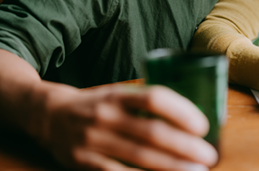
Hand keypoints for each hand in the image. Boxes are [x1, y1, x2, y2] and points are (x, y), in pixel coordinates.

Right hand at [39, 84, 217, 169]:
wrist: (49, 116)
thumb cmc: (96, 105)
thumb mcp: (117, 94)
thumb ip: (144, 104)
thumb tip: (190, 117)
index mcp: (116, 95)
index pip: (154, 98)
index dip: (181, 111)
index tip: (203, 125)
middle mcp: (105, 116)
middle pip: (151, 132)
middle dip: (184, 146)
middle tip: (208, 156)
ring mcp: (93, 141)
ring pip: (139, 158)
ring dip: (172, 167)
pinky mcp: (85, 163)